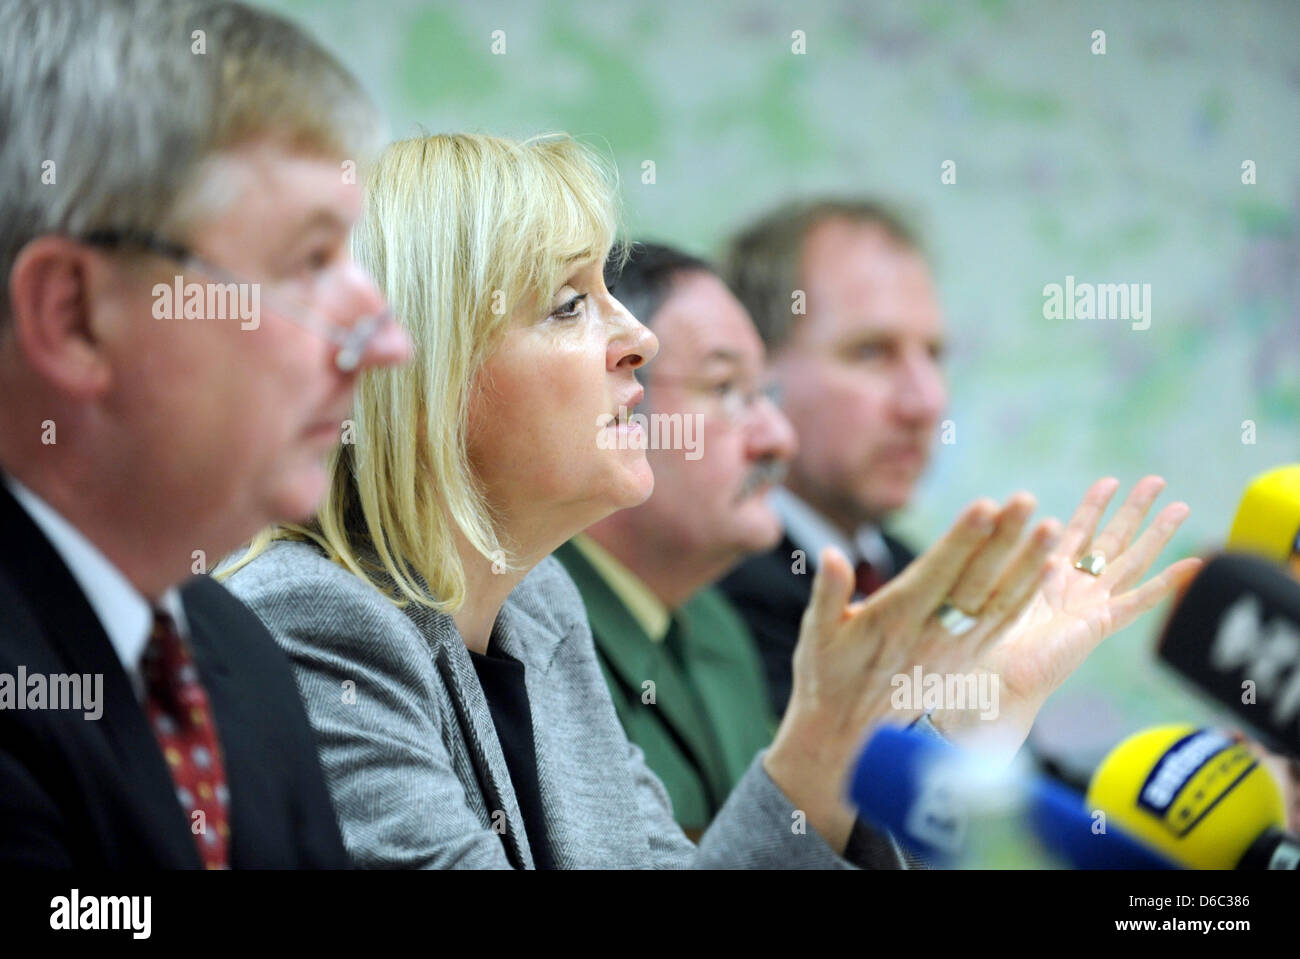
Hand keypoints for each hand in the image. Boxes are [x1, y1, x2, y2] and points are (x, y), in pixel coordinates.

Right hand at [763, 493, 1059, 850]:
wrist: (850, 736)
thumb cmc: (827, 676)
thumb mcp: (816, 633)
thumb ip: (828, 592)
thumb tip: (831, 555)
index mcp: (894, 620)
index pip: (936, 573)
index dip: (962, 540)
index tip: (985, 507)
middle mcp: (931, 633)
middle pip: (975, 581)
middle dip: (1003, 540)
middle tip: (1026, 499)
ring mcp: (955, 648)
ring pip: (999, 601)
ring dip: (1027, 564)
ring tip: (1052, 526)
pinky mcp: (967, 658)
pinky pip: (1003, 622)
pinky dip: (1028, 594)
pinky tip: (1049, 566)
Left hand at [934, 476, 1202, 755]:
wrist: (995, 676)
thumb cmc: (984, 637)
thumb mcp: (998, 584)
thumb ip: (1012, 558)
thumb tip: (1016, 524)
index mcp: (1049, 576)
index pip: (1077, 532)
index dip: (1093, 507)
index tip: (1108, 481)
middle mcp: (1075, 588)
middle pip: (1112, 541)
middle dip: (1133, 510)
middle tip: (1156, 481)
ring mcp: (1092, 605)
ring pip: (1131, 562)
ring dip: (1156, 534)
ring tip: (1179, 506)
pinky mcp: (1101, 624)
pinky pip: (1139, 600)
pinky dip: (1167, 583)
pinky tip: (1193, 564)